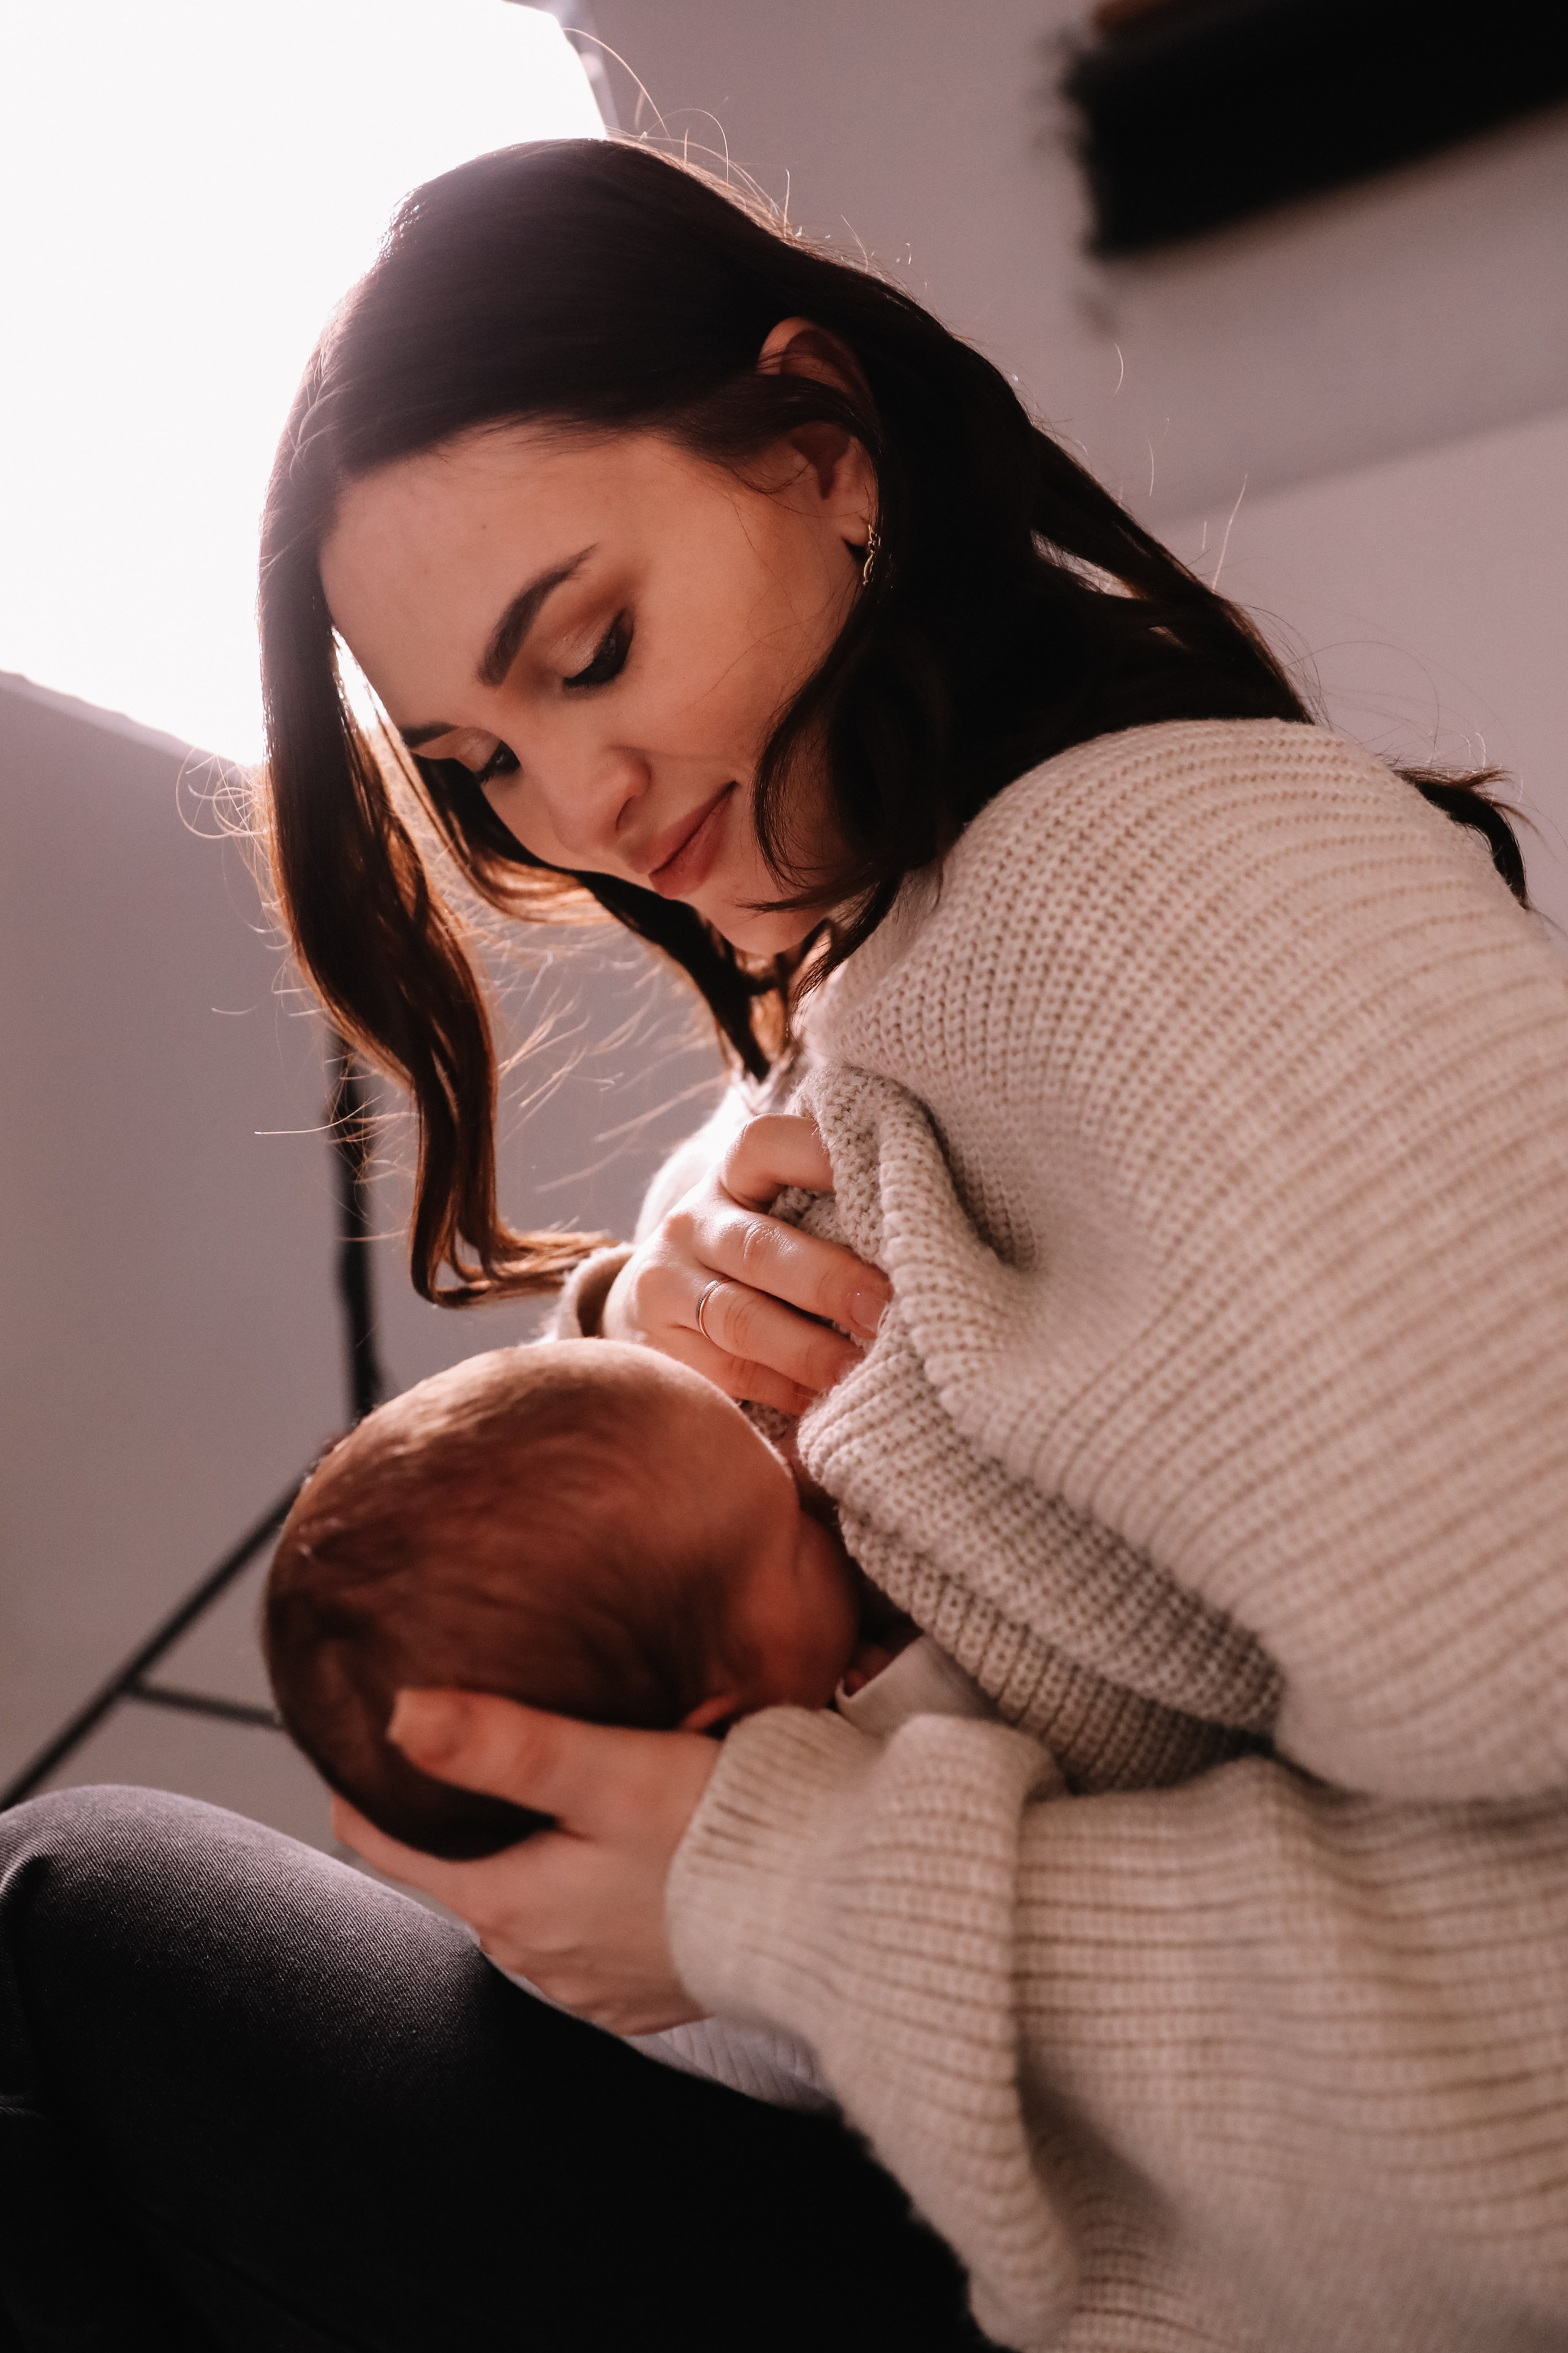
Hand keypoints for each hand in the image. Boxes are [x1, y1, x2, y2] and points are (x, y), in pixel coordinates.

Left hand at [330, 1689, 718, 2033]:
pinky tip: (623, 1850)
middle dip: (465, 1815)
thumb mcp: (610, 1772)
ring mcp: (591, 1982)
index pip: (391, 1847)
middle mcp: (537, 1957)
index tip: (359, 1752)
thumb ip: (506, 1744)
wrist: (836, 1914)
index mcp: (511, 1905)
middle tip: (480, 1747)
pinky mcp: (643, 1989)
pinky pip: (586, 1930)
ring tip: (558, 1788)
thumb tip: (401, 1716)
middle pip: (464, 1868)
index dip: (370, 1793)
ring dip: (535, 1851)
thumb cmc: (728, 1839)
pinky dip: (589, 1888)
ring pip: (527, 1898)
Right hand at [601, 1113, 889, 1414]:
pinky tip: (826, 1402)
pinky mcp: (664, 1347)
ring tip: (859, 1370)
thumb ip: (834, 1205)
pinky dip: (782, 1390)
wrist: (667, 1293)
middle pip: (759, 1248)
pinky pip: (727, 1372)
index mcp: (733, 1174)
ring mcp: (666, 1285)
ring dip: (806, 1350)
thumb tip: (927, 1225)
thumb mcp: (784, 1209)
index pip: (768, 1146)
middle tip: (884, 1310)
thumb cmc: (766, 1246)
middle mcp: (692, 1222)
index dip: (821, 1158)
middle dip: (827, 1281)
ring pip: (739, 1318)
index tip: (888, 1182)